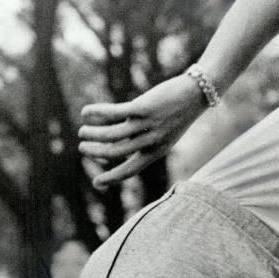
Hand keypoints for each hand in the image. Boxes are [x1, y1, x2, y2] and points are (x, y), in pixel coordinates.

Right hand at [78, 74, 207, 188]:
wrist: (196, 94)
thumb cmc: (178, 114)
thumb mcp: (164, 133)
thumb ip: (144, 140)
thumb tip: (120, 143)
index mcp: (157, 152)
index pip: (131, 170)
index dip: (112, 178)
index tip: (96, 184)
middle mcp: (151, 142)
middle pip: (116, 152)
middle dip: (96, 152)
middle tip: (82, 149)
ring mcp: (147, 125)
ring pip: (112, 135)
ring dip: (93, 134)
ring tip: (82, 132)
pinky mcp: (143, 108)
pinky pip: (113, 114)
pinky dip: (97, 113)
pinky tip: (86, 113)